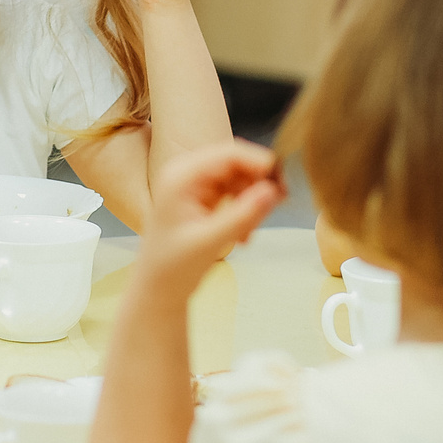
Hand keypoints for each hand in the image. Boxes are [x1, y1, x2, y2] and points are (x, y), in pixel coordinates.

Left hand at [138, 140, 284, 289]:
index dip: (259, 162)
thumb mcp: (210, 242)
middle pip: (236, 162)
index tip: (282, 183)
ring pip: (239, 177)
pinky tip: (243, 236)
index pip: (228, 154)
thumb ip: (242, 215)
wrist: (160, 288)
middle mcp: (187, 173)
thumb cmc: (175, 267)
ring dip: (252, 200)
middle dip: (258, 182)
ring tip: (249, 234)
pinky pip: (235, 192)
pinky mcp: (204, 196)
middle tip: (279, 203)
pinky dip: (245, 209)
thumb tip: (273, 191)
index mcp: (181, 177)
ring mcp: (196, 184)